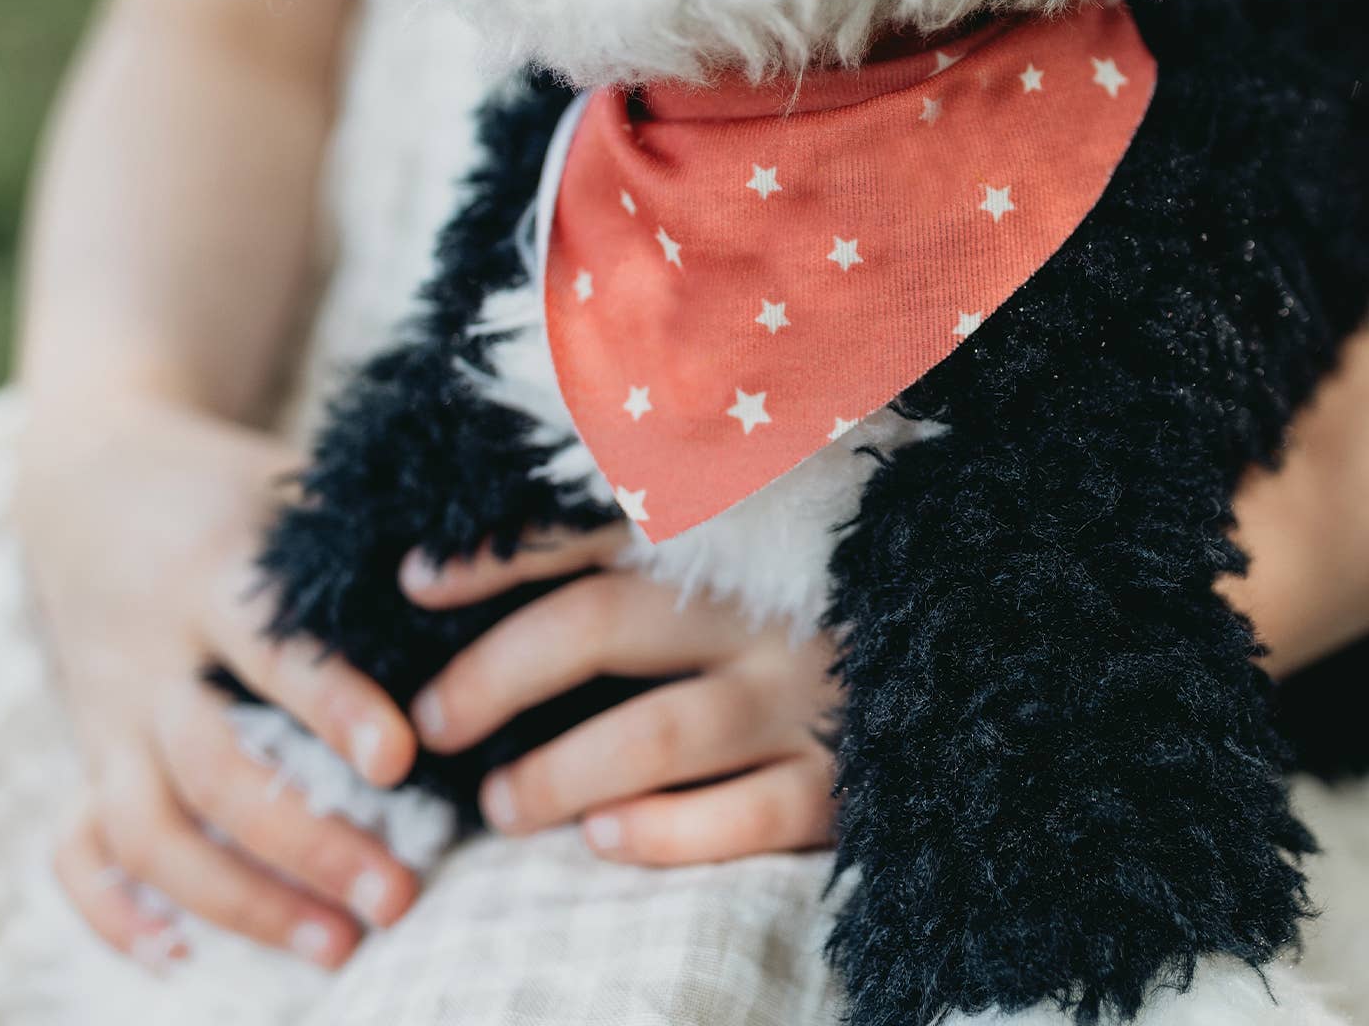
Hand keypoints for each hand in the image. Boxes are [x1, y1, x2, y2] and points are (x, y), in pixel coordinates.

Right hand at [17, 394, 425, 970]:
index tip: (400, 761)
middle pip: (216, 768)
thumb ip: (376, 541)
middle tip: (398, 897)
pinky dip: (119, 912)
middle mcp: (152, 655)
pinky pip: (79, 848)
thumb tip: (506, 576)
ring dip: (241, 900)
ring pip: (150, 830)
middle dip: (307, 843)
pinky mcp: (86, 751)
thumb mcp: (298, 491)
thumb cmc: (237, 488)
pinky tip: (185, 961)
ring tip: (336, 944)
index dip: (334, 707)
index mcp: (216, 575)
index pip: (274, 652)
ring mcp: (108, 713)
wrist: (94, 481)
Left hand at [401, 529, 839, 863]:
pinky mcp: (840, 780)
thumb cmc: (803, 608)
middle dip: (497, 674)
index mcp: (731, 539)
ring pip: (657, 733)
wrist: (953, 662)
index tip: (415, 584)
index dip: (496, 555)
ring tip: (500, 804)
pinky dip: (661, 833)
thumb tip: (471, 571)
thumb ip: (637, 554)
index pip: (591, 528)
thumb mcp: (733, 556)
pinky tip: (602, 840)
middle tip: (433, 722)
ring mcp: (805, 693)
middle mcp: (763, 607)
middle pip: (602, 623)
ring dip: (559, 774)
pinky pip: (741, 818)